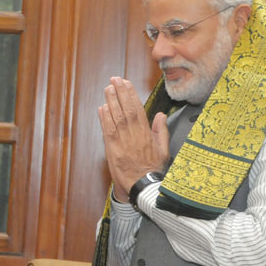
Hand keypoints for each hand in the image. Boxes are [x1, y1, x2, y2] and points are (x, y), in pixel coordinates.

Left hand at [98, 77, 169, 201]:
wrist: (142, 186)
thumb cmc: (153, 169)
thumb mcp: (164, 149)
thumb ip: (161, 131)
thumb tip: (161, 115)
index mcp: (146, 133)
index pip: (137, 109)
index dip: (131, 94)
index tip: (126, 83)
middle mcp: (133, 135)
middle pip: (125, 109)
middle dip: (119, 93)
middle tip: (114, 79)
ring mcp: (122, 141)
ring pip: (116, 117)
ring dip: (111, 101)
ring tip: (107, 89)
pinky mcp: (112, 149)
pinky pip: (107, 131)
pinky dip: (104, 118)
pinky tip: (102, 108)